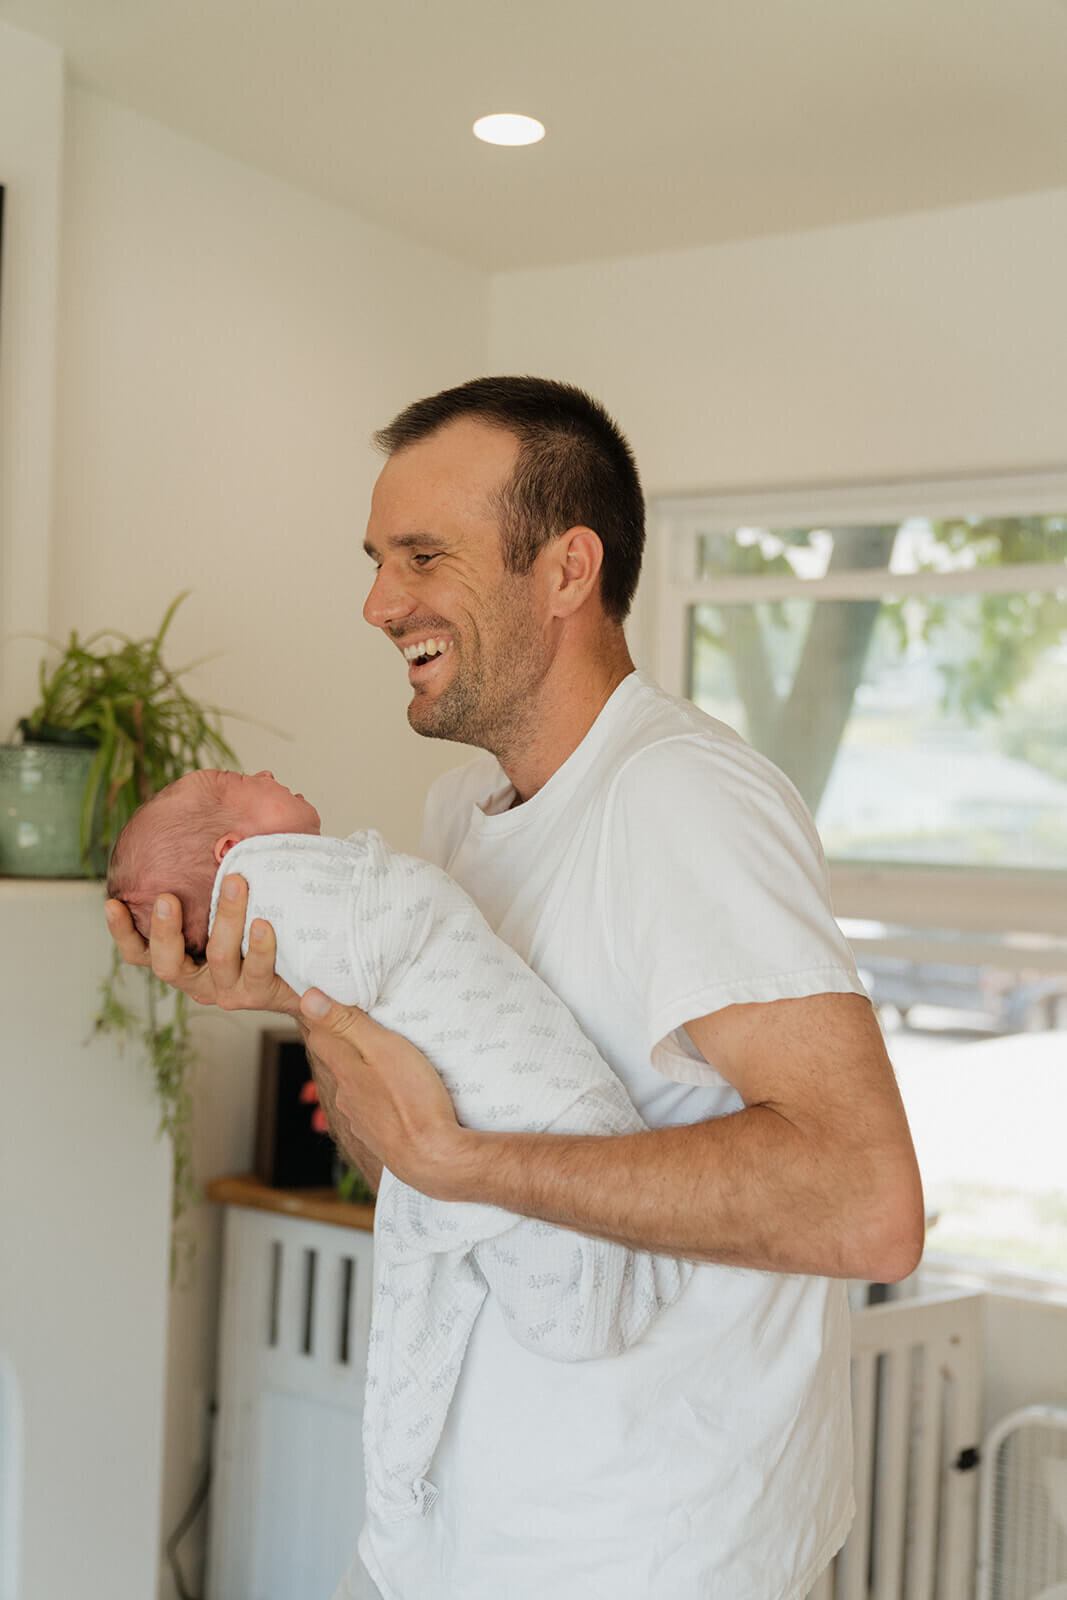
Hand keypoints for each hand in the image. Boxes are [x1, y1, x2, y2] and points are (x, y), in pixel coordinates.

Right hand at [105, 874, 300, 1016]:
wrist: (297, 972)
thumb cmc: (255, 928)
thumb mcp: (225, 907)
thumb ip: (205, 881)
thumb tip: (199, 824)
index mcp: (181, 960)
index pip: (139, 953)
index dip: (122, 932)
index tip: (112, 903)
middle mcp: (197, 980)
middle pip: (167, 964)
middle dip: (164, 929)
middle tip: (168, 897)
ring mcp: (227, 989)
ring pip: (219, 957)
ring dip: (226, 917)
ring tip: (236, 882)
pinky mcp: (258, 993)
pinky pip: (256, 970)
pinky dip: (260, 946)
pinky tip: (264, 922)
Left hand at [299, 989, 470, 1194]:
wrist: (432, 1160)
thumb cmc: (413, 1101)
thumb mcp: (383, 1049)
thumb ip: (348, 1024)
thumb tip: (308, 998)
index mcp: (343, 1070)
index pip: (319, 1034)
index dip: (324, 1014)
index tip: (333, 998)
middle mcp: (344, 1096)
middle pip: (338, 1060)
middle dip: (347, 1042)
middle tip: (368, 1023)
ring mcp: (360, 1120)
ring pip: (356, 1087)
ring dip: (366, 1072)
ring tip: (389, 1060)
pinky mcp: (378, 1137)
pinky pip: (374, 1109)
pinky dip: (381, 1098)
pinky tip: (399, 1096)